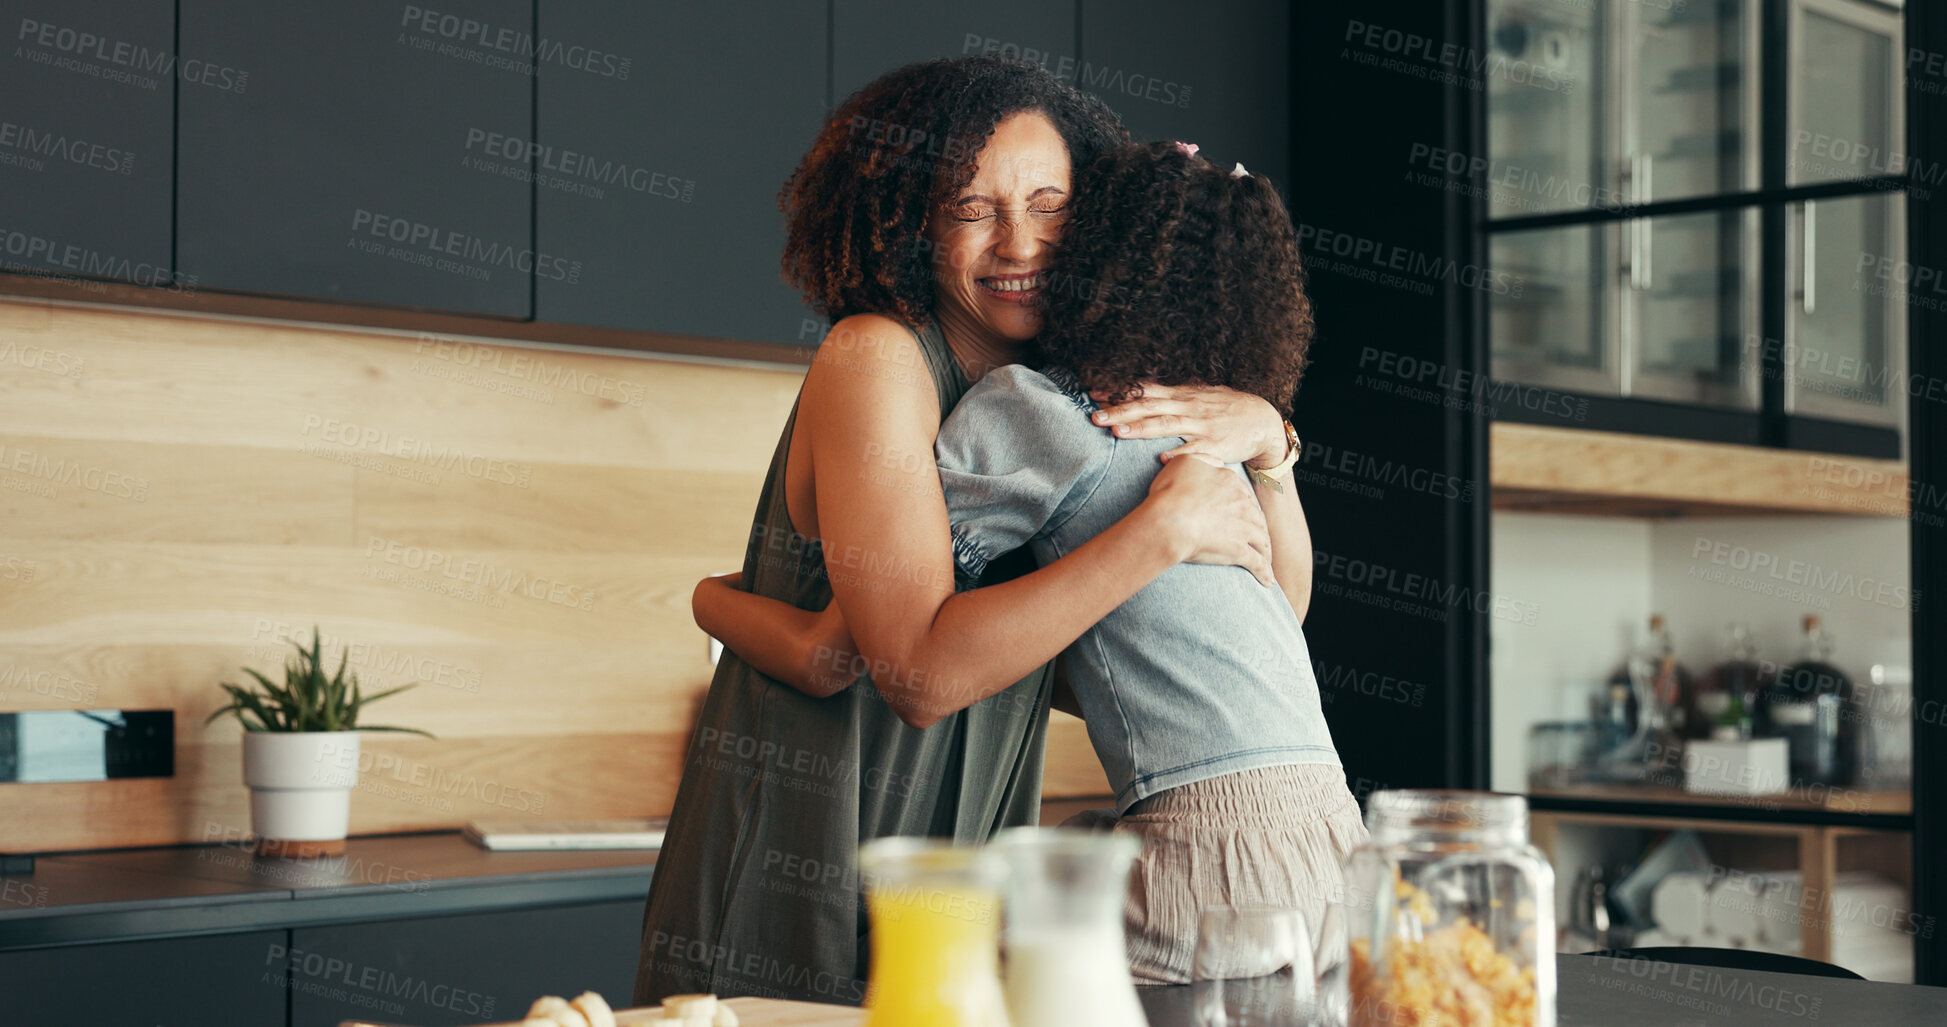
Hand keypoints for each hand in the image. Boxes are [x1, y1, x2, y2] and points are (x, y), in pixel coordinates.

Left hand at [1089, 384, 1288, 468]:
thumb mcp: (1198, 396)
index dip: (1118, 392)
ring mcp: (1201, 426)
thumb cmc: (1227, 409)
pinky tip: (1162, 460)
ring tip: (1118, 432)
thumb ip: (1172, 397)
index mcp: (1182, 396)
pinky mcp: (1216, 445)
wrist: (1263, 421)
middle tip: (1094, 417)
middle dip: (1120, 411)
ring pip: (1167, 425)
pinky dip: (1179, 454)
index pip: (1144, 391)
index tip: (1092, 393)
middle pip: (1149, 407)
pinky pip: (1195, 451)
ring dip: (1142, 429)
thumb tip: (1142, 392)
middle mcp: (1188, 408)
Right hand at [1141, 454, 1274, 586]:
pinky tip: (1267, 581)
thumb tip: (1213, 461)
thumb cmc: (1171, 492)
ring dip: (1266, 550)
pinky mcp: (1239, 551)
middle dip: (1259, 527)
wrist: (1169, 521)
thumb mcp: (1185, 462)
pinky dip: (1265, 573)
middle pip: (1256, 517)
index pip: (1243, 494)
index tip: (1242, 512)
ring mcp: (1243, 528)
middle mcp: (1242, 505)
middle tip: (1259, 536)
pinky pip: (1258, 564)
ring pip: (1262, 540)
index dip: (1243, 504)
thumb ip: (1203, 458)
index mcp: (1231, 483)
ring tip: (1266, 558)